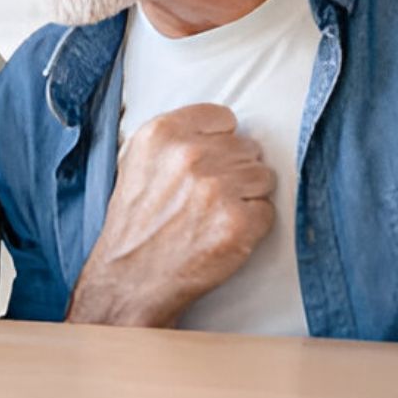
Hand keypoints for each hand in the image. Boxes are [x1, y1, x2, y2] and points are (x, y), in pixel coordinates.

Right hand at [67, 104, 276, 326]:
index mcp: (162, 133)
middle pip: (247, 147)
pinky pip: (267, 210)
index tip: (207, 162)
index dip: (219, 143)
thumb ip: (176, 136)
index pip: (224, 118)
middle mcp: (189, 154)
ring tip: (213, 215)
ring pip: (263, 177)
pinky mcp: (238, 222)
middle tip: (207, 197)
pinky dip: (251, 225)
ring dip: (246, 197)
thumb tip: (223, 130)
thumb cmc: (136, 222)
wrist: (130, 278)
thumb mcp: (136, 160)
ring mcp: (217, 187)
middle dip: (234, 171)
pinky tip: (221, 233)